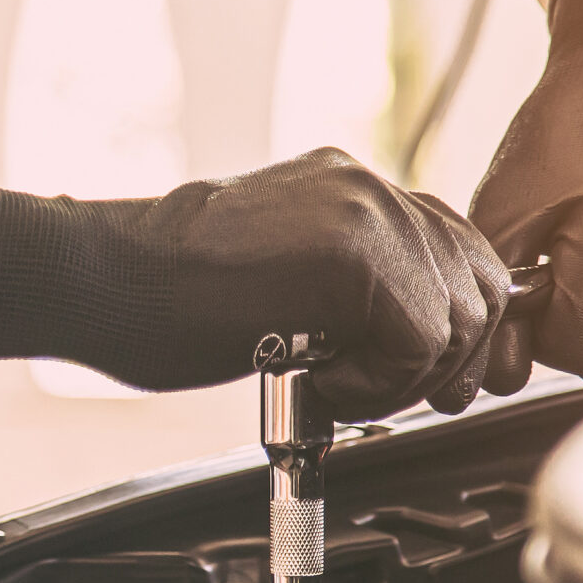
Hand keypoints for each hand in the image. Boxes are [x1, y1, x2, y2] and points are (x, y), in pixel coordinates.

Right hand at [0, 150, 507, 421]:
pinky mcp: (354, 254)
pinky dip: (380, 384)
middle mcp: (367, 188)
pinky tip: (319, 381)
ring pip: (457, 315)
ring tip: (334, 383)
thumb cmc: (165, 298)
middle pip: (479, 280)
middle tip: (394, 394)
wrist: (103, 281)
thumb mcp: (283, 281)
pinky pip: (419, 341)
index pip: (457, 249)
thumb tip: (415, 337)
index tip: (429, 375)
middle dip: (453, 357)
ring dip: (407, 375)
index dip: (457, 324)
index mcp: (351, 188)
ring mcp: (364, 212)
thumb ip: (350, 288)